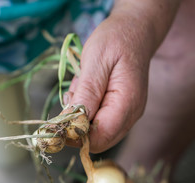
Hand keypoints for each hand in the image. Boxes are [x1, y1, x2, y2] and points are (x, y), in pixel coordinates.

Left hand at [67, 12, 151, 152]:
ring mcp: (127, 115)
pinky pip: (98, 121)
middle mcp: (130, 115)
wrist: (135, 31)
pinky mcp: (121, 111)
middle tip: (73, 94)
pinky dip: (86, 109)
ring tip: (82, 85)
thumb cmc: (116, 40)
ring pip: (95, 132)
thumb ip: (87, 93)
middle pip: (98, 140)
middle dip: (77, 124)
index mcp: (127, 104)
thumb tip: (74, 123)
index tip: (59, 120)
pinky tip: (87, 88)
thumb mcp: (96, 61)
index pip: (100, 138)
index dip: (76, 135)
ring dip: (80, 115)